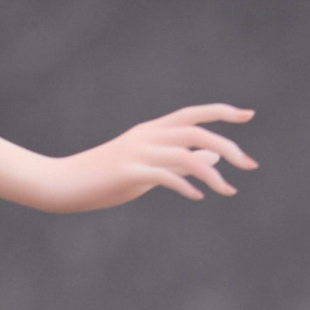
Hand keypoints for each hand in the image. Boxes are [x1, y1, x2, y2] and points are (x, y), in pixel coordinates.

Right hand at [41, 103, 256, 212]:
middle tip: (250, 166)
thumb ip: (179, 160)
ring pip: (186, 154)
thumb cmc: (102, 178)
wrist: (60, 184)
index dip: (223, 112)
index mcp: (151, 130)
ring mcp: (136, 152)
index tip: (248, 115)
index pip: (194, 114)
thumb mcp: (146, 166)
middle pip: (197, 131)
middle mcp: (147, 136)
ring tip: (229, 190)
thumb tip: (215, 158)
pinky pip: (164, 176)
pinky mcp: (126, 172)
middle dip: (229, 146)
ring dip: (213, 174)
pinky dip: (185, 185)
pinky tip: (198, 197)